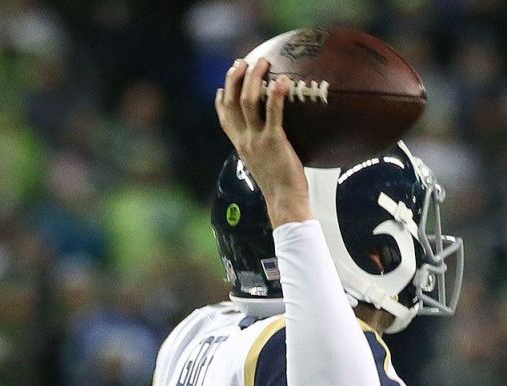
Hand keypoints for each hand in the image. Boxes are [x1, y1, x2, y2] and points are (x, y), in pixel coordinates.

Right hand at [215, 58, 311, 226]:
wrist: (284, 203)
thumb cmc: (282, 189)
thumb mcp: (268, 167)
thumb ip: (267, 152)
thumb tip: (280, 144)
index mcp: (241, 147)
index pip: (224, 120)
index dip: (221, 101)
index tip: (223, 87)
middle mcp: (244, 141)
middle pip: (231, 102)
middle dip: (234, 78)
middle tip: (243, 62)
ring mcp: (257, 140)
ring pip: (247, 101)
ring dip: (253, 78)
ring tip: (262, 62)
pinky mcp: (273, 141)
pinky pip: (273, 111)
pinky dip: (277, 93)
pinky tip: (284, 81)